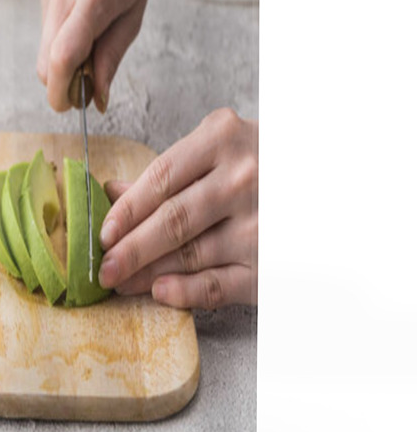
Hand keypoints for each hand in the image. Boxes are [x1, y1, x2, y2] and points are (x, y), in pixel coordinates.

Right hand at [35, 0, 181, 112]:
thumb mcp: (136, 6)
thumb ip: (111, 54)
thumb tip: (95, 97)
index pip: (60, 59)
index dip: (59, 91)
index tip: (67, 105)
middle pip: (44, 55)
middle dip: (60, 75)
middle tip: (83, 76)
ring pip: (43, 30)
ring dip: (62, 39)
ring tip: (91, 14)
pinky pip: (44, 2)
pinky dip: (60, 12)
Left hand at [98, 108, 257, 308]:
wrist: (329, 183)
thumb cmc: (265, 162)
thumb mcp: (221, 149)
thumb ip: (169, 172)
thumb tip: (112, 192)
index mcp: (224, 139)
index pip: (161, 178)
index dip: (127, 209)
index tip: (103, 232)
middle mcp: (243, 179)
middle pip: (172, 219)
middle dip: (131, 249)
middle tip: (103, 268)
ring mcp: (260, 222)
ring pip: (191, 253)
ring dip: (149, 273)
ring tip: (122, 281)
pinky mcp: (272, 263)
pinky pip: (220, 283)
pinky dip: (186, 291)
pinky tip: (160, 292)